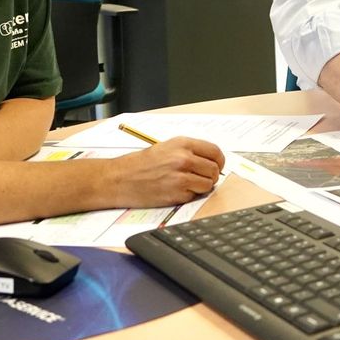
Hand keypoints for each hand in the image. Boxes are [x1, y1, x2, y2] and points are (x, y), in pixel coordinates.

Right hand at [105, 137, 225, 205]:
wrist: (120, 179)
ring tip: (187, 185)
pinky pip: (195, 196)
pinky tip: (175, 191)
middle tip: (201, 179)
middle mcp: (183, 158)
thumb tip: (210, 160)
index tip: (216, 166)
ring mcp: (181, 176)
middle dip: (211, 176)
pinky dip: (189, 195)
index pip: (215, 152)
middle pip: (214, 169)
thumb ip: (189, 151)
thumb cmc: (140, 164)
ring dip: (201, 187)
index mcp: (182, 144)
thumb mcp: (166, 148)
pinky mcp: (176, 193)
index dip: (218, 161)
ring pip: (208, 184)